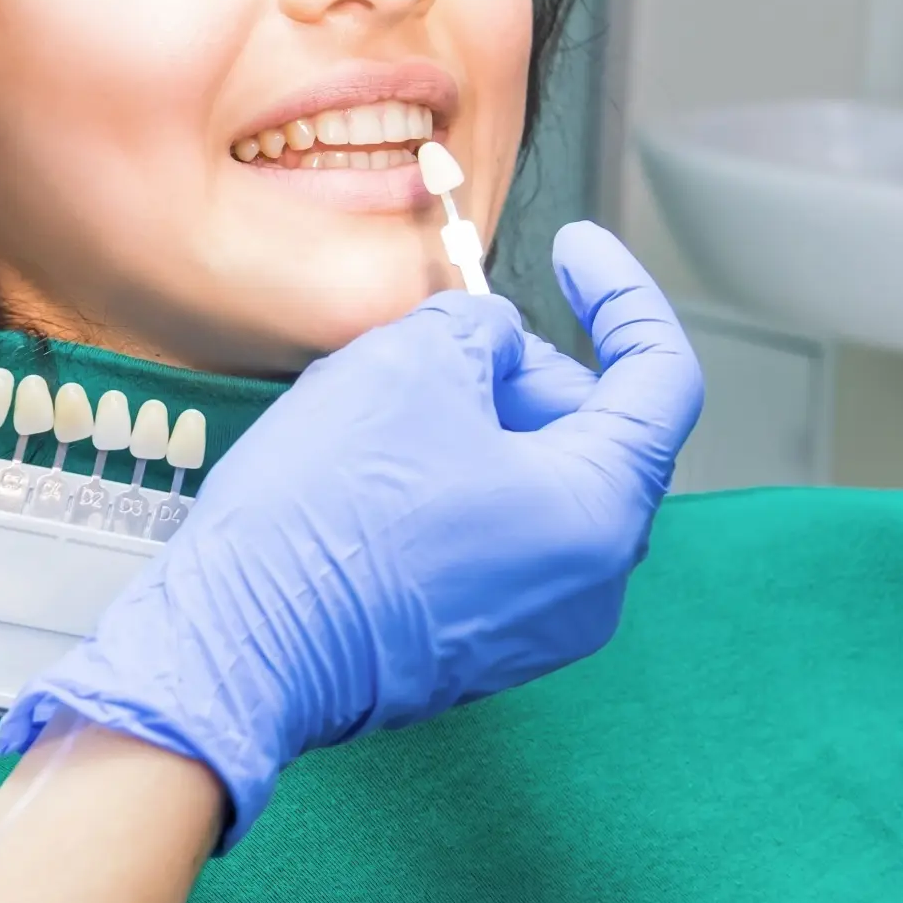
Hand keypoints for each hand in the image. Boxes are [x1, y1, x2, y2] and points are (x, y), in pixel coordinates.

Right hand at [0, 221, 705, 838]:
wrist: (240, 645)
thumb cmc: (324, 517)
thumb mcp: (409, 364)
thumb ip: (482, 330)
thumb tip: (492, 348)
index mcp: (600, 512)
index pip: (662, 380)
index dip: (621, 295)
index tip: (577, 253)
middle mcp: (590, 584)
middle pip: (594, 436)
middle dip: (525, 372)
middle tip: (445, 344)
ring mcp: (535, 627)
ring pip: (537, 489)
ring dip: (482, 429)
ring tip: (393, 409)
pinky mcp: (477, 649)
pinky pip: (494, 543)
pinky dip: (457, 490)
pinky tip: (376, 474)